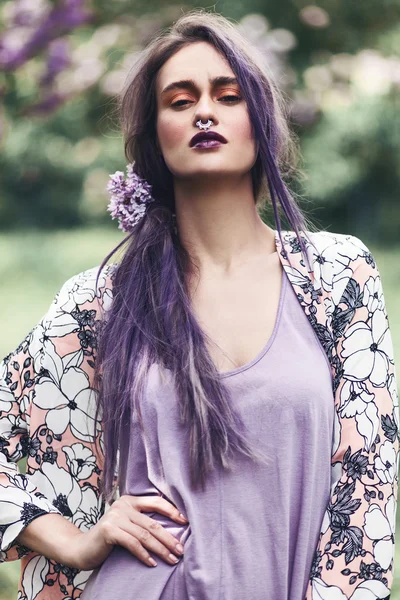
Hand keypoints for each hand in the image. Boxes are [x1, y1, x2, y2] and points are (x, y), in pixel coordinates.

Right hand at [68, 494, 188, 569]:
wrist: (82, 548)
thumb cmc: (109, 538)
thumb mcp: (127, 525)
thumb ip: (142, 521)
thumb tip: (171, 529)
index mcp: (130, 500)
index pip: (156, 502)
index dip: (172, 511)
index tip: (186, 522)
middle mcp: (123, 505)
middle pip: (152, 523)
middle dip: (169, 538)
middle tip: (181, 550)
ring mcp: (115, 517)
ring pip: (145, 535)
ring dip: (160, 549)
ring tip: (171, 559)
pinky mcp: (109, 530)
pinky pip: (132, 543)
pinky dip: (144, 555)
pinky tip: (152, 564)